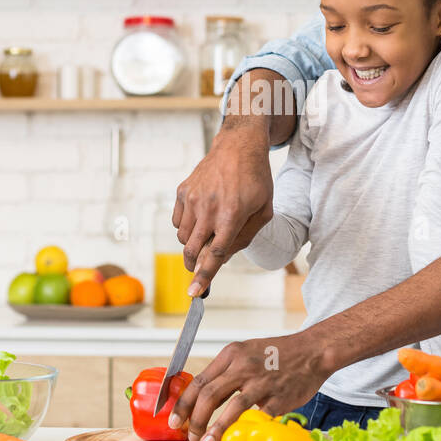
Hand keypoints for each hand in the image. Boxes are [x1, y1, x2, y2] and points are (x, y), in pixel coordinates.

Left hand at [168, 332, 328, 440]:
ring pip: (230, 407)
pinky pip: (257, 417)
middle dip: (194, 419)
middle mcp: (243, 366)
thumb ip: (226, 372)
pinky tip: (239, 438)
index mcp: (231, 354)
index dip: (182, 403)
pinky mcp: (278, 397)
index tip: (173, 419)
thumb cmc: (277, 355)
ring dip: (214, 429)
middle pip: (209, 395)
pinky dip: (245, 429)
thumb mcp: (246, 353)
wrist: (313, 352)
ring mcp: (262, 382)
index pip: (199, 381)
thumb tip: (200, 398)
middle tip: (188, 435)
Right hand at [173, 121, 274, 294]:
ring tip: (209, 232)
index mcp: (231, 215)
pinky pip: (177, 222)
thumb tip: (223, 258)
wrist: (238, 146)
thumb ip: (245, 237)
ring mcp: (192, 199)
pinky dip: (186, 227)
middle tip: (199, 269)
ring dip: (193, 245)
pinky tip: (201, 218)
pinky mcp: (182, 191)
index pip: (214, 254)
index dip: (204, 277)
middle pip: (192, 251)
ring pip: (183, 238)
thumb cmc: (256, 179)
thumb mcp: (264, 210)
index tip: (194, 293)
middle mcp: (208, 208)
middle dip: (194, 267)